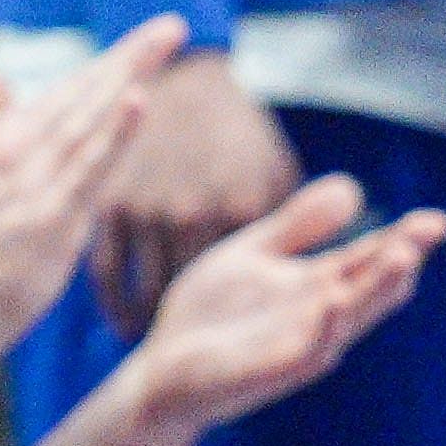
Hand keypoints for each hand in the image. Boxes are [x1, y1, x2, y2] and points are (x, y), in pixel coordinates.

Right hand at [0, 16, 179, 359]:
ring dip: (128, 78)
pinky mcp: (50, 218)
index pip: (67, 90)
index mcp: (4, 139)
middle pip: (85, 94)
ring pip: (91, 119)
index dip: (109, 61)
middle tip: (172, 27)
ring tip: (162, 45)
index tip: (148, 38)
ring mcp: (36, 183)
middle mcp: (20, 151)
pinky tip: (137, 101)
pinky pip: (91, 168)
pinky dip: (115, 132)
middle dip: (130, 57)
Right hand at [87, 50, 299, 335]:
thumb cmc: (237, 134)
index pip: (242, 294)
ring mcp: (149, 212)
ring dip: (152, 325)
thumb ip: (306, 222)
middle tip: (198, 363)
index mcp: (240, 207)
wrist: (184, 82)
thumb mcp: (275, 170)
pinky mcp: (113, 208)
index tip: (243, 354)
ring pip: (148, 293)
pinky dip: (117, 307)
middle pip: (193, 300)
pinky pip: (110, 276)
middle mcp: (194, 213)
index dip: (247, 330)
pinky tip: (128, 323)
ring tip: (160, 346)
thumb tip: (335, 274)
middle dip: (194, 337)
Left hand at [121, 173, 445, 437]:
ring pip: (346, 320)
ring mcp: (295, 348)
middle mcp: (315, 320)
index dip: (402, 241)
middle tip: (427, 235)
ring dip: (373, 293)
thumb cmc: (212, 315)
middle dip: (398, 265)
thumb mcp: (254, 254)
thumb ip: (298, 225)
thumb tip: (352, 186)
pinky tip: (335, 302)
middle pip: (367, 290)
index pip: (366, 261)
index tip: (438, 220)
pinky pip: (303, 351)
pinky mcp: (265, 372)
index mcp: (315, 289)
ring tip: (401, 259)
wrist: (160, 370)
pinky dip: (323, 329)